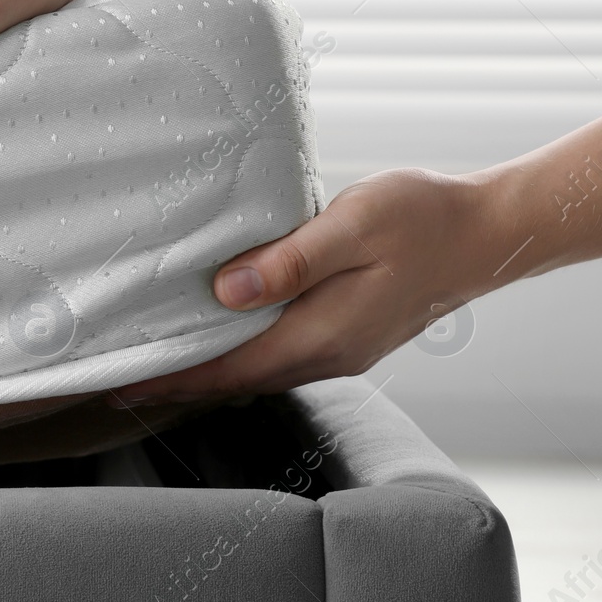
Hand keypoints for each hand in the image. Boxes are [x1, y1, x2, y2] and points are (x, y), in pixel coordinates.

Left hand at [111, 167, 503, 404]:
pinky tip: (217, 336)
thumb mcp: (352, 225)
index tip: (119, 383)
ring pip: (255, 372)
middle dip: (176, 381)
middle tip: (115, 380)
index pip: (228, 370)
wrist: (486, 232)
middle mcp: (327, 355)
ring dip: (205, 371)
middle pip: (234, 380)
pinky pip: (277, 356)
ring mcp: (340, 350)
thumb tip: (225, 291)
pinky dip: (237, 354)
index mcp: (322, 336)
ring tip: (153, 361)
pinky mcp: (346, 335)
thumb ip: (289, 262)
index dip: (170, 377)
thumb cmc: (421, 218)